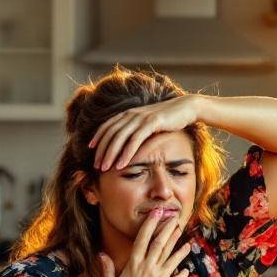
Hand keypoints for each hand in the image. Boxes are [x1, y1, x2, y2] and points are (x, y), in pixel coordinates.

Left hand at [89, 94, 206, 170]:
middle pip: (110, 134)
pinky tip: (122, 164)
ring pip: (119, 138)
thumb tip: (130, 141)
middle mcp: (131, 114)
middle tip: (96, 166)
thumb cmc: (168, 118)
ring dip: (111, 154)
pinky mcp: (151, 123)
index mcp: (128, 113)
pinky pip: (135, 140)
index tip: (91, 150)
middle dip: (102, 151)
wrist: (185, 107)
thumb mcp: (148, 122)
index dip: (98, 138)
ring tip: (105, 168)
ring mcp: (141, 118)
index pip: (107, 126)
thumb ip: (137, 129)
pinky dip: (126, 153)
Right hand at [98, 214, 191, 276]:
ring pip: (172, 259)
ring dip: (180, 249)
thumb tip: (101, 255)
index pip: (143, 239)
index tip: (156, 213)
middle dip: (168, 231)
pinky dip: (182, 272)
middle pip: (160, 244)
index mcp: (134, 264)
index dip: (150, 224)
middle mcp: (148, 267)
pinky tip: (186, 268)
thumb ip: (107, 268)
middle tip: (175, 220)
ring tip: (187, 242)